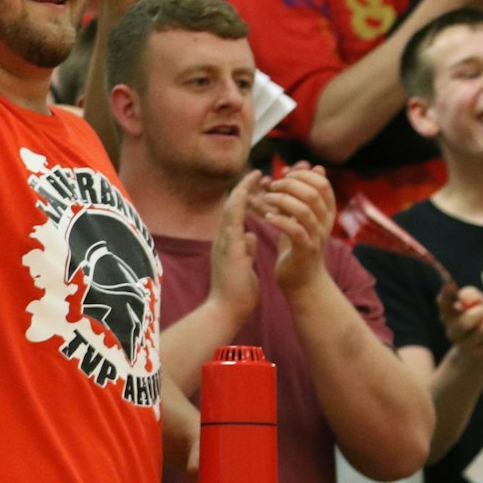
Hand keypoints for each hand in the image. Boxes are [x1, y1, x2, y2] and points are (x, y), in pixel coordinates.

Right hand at [208, 171, 260, 326]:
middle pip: (231, 206)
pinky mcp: (228, 249)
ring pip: (229, 210)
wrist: (226, 310)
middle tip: (257, 172)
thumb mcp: (243, 264)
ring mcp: (223, 243)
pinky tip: (248, 195)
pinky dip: (239, 207)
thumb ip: (245, 249)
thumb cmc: (236, 291)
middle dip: (244, 188)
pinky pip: (232, 222)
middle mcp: (223, 239)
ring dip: (242, 191)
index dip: (246, 199)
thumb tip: (250, 236)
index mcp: (228, 243)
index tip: (259, 186)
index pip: (236, 215)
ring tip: (255, 176)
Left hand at [259, 164, 336, 295]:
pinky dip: (280, 221)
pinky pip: (295, 231)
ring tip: (267, 198)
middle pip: (313, 193)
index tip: (285, 174)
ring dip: (282, 200)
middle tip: (273, 185)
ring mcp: (317, 237)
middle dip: (290, 184)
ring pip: (304, 210)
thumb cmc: (298, 244)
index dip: (303, 174)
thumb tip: (315, 167)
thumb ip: (306, 193)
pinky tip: (268, 218)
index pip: (322, 183)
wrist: (302, 279)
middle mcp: (326, 222)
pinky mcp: (306, 250)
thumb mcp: (303, 216)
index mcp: (327, 211)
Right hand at [437, 284, 482, 361]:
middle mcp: (453, 332)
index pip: (443, 303)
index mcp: (448, 315)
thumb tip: (467, 296)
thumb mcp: (476, 301)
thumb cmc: (478, 315)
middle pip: (463, 324)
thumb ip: (471, 295)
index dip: (446, 294)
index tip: (450, 283)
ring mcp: (467, 346)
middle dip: (478, 313)